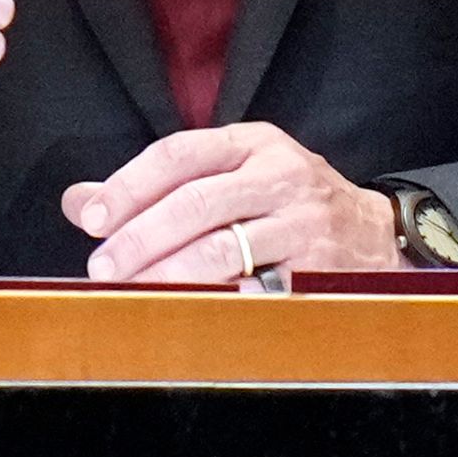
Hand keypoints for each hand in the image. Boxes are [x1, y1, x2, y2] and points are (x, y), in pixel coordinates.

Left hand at [62, 123, 402, 283]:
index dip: (130, 186)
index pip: (179, 154)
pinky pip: (254, 290)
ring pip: (222, 249)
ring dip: (167, 275)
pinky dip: (213, 302)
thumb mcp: (232, 175)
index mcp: (253, 144)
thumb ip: (158, 187)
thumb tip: (80, 203)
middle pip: (195, 203)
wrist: (377, 234)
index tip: (95, 219)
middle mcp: (280, 175)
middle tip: (102, 268)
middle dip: (140, 239)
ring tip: (131, 294)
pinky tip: (183, 312)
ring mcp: (302, 222)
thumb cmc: (287, 203)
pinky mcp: (316, 269)